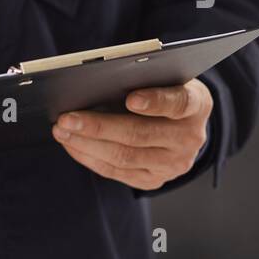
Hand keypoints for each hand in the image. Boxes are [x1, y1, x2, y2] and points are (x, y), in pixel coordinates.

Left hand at [52, 79, 212, 190]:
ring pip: (125, 156)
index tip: (131, 98)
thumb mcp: (165, 78)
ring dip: (87, 144)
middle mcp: (189, 138)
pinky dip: (90, 157)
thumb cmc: (165, 90)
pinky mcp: (156, 180)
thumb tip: (93, 87)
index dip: (155, 101)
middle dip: (99, 126)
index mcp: (196, 104)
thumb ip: (142, 79)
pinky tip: (72, 145)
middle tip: (67, 117)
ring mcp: (174, 164)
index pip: (178, 102)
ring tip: (62, 131)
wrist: (184, 124)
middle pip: (140, 134)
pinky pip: (117, 172)